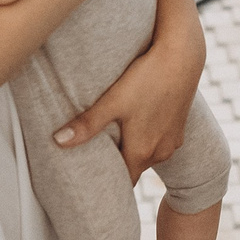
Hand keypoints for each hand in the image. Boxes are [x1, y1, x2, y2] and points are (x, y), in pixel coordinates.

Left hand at [53, 2, 205, 179]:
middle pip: (134, 168)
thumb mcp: (113, 101)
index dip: (108, 182)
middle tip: (97, 157)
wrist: (183, 56)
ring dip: (134, 150)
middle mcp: (160, 152)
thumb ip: (86, 125)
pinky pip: (159, 142)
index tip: (92, 183)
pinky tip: (138, 121)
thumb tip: (57, 141)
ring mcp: (172, 141)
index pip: (123, 182)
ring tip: (116, 138)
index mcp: (141, 152)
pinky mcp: (179, 127)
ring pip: (147, 155)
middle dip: (118, 165)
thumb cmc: (147, 78)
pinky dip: (148, 138)